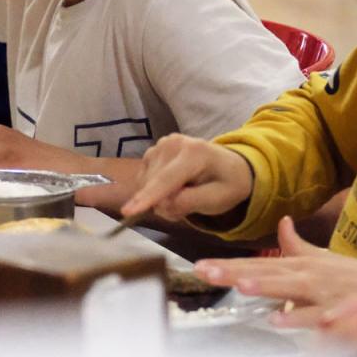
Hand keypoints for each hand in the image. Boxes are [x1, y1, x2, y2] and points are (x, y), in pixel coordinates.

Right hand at [119, 133, 253, 221]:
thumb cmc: (227, 184)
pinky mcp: (152, 150)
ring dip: (160, 199)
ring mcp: (160, 145)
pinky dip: (155, 191)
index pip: (167, 180)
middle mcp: (173, 143)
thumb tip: (162, 204)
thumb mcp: (219, 199)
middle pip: (153, 185)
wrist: (228, 166)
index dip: (148, 197)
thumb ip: (191, 202)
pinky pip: (144, 180)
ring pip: (145, 184)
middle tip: (188, 207)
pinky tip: (173, 188)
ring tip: (184, 196)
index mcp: (194, 152)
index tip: (127, 212)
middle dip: (165, 204)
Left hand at [193, 216, 356, 326]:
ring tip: (239, 285)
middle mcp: (307, 275)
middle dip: (234, 272)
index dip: (227, 265)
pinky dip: (299, 318)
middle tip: (203, 271)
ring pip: (289, 289)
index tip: (199, 266)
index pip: (256, 264)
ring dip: (264, 286)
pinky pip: (317, 316)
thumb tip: (283, 222)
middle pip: (265, 272)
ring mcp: (324, 292)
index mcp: (299, 266)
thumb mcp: (325, 258)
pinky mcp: (341, 309)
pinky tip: (278, 320)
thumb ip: (298, 244)